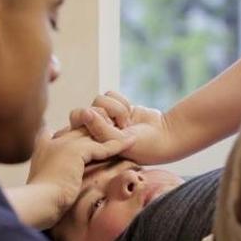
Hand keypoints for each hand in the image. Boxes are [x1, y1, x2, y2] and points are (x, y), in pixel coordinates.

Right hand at [24, 124, 134, 225]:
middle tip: (120, 128)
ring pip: (93, 133)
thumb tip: (63, 185)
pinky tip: (131, 142)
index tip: (96, 134)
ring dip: (112, 132)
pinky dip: (117, 144)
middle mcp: (54, 140)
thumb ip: (53, 178)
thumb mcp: (45, 185)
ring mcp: (64, 144)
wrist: (38, 202)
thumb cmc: (42, 201)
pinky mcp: (76, 152)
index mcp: (44, 146)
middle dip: (100, 127)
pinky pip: (102, 146)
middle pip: (81, 127)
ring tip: (130, 132)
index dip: (80, 131)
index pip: (65, 130)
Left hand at [58, 91, 173, 164]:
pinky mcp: (115, 107)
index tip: (110, 132)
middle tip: (118, 126)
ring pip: (97, 100)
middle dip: (103, 114)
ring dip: (116, 109)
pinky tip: (130, 114)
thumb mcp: (120, 142)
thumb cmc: (143, 147)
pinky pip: (109, 94)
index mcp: (91, 146)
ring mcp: (105, 118)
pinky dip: (121, 101)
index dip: (91, 123)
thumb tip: (85, 111)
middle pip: (83, 111)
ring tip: (126, 123)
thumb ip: (100, 128)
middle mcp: (95, 132)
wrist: (165, 135)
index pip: (75, 126)